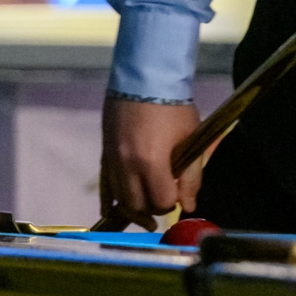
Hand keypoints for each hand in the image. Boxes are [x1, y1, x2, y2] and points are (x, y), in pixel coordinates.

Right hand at [100, 96, 202, 227]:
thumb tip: (188, 206)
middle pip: (137, 206)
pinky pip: (104, 187)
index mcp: (151, 163)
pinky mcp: (105, 154)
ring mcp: (112, 160)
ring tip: (145, 216)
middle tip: (164, 204)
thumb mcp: (190, 140)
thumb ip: (192, 176)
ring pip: (119, 200)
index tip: (179, 194)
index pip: (161, 202)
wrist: (145, 79)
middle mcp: (127, 166)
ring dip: (133, 210)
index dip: (172, 202)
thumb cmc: (173, 107)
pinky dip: (110, 202)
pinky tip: (113, 212)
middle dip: (153, 210)